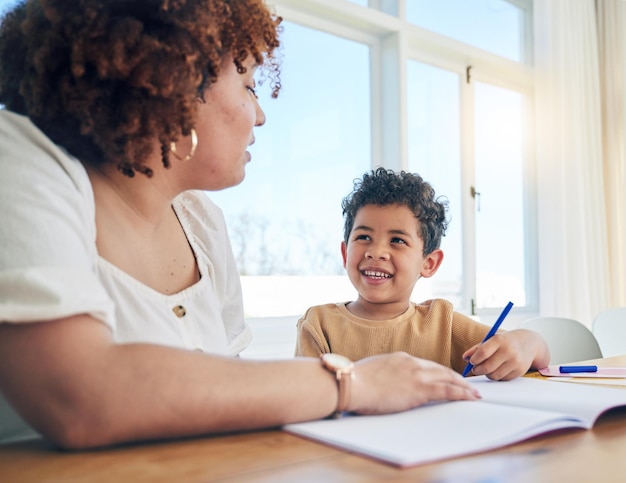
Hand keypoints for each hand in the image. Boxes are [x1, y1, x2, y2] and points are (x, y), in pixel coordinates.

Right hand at [348, 352, 480, 414]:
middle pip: (440, 369)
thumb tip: (387, 382)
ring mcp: (417, 375)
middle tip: (468, 384)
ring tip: (475, 393)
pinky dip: (462, 393)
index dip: (438, 372)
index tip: (446, 377)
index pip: (425, 365)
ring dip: (464, 386)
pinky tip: (470, 397)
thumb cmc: (356, 382)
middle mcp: (412, 363)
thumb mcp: (373, 371)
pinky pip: (447, 391)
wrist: (352, 384)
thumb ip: (386, 374)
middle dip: (456, 377)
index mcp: (400, 358)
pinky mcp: (419, 390)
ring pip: (448, 378)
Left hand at [462, 329, 549, 380]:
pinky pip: (502, 379)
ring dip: (486, 374)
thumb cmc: (506, 341)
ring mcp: (515, 362)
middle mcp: (509, 351)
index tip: (471, 361)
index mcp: (499, 340)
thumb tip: (465, 357)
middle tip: (475, 368)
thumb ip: (477, 348)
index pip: (483, 352)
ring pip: (494, 375)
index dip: (474, 359)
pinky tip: (498, 369)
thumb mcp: (492, 339)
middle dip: (477, 370)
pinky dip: (497, 376)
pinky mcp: (520, 371)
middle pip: (487, 367)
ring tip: (486, 368)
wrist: (529, 343)